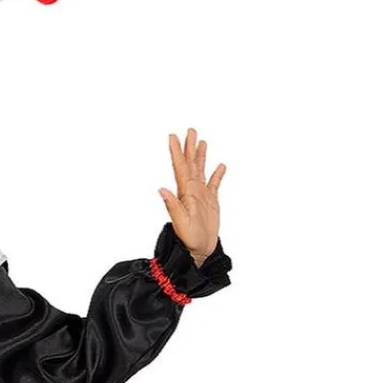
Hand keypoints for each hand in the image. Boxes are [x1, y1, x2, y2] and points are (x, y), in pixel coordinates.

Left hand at [159, 128, 225, 265]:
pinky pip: (215, 184)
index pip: (180, 168)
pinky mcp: (211, 202)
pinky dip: (218, 175)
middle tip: (189, 130)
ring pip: (201, 170)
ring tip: (201, 141)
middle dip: (189, 147)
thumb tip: (161, 190)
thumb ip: (172, 205)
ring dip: (200, 156)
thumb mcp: (180, 222)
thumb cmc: (188, 239)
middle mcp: (192, 191)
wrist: (198, 251)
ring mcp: (201, 196)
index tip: (173, 136)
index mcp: (184, 193)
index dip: (176, 152)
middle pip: (190, 164)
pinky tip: (221, 166)